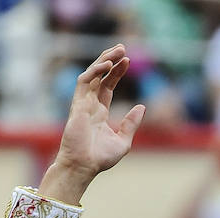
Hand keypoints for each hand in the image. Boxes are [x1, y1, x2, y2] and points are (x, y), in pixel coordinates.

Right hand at [40, 45, 145, 204]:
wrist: (84, 166)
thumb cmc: (100, 157)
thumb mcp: (123, 140)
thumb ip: (131, 122)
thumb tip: (142, 106)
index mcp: (99, 112)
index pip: (108, 86)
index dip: (117, 72)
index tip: (128, 61)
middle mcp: (90, 104)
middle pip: (100, 76)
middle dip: (110, 61)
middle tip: (123, 48)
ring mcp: (82, 103)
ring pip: (91, 74)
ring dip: (104, 61)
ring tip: (117, 50)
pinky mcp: (77, 104)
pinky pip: (85, 81)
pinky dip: (95, 71)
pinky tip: (108, 65)